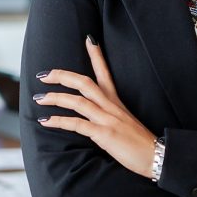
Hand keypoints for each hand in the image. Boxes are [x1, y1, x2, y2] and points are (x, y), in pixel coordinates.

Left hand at [35, 35, 158, 178]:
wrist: (157, 157)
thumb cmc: (140, 143)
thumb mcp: (125, 122)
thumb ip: (110, 115)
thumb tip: (94, 115)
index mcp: (116, 102)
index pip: (105, 73)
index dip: (97, 56)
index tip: (89, 39)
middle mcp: (111, 106)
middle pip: (84, 83)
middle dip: (62, 76)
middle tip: (43, 75)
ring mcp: (107, 119)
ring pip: (77, 101)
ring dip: (55, 98)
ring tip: (39, 98)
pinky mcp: (104, 134)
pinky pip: (77, 124)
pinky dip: (60, 121)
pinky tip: (47, 121)